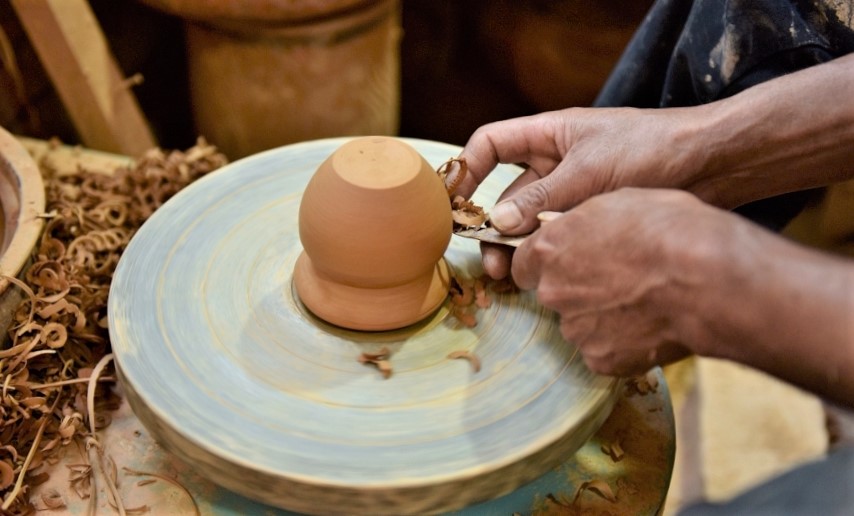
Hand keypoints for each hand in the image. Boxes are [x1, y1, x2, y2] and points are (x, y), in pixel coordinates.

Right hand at [456, 106, 713, 277]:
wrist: (711, 163)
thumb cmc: (650, 149)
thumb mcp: (588, 172)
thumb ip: (541, 198)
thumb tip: (497, 223)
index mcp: (549, 136)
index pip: (492, 144)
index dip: (468, 170)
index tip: (455, 203)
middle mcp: (555, 163)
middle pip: (507, 192)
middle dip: (494, 225)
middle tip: (489, 260)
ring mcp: (574, 191)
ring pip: (531, 219)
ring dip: (519, 245)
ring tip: (512, 274)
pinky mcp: (593, 216)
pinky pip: (558, 233)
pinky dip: (547, 250)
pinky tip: (543, 271)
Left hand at [511, 188, 727, 375]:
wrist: (708, 279)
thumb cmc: (671, 230)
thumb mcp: (619, 202)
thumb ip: (585, 223)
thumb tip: (579, 230)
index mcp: (551, 249)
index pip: (524, 263)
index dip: (547, 263)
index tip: (565, 262)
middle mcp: (554, 291)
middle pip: (554, 294)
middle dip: (577, 288)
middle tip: (617, 280)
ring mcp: (576, 329)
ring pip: (579, 324)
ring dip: (600, 316)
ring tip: (641, 303)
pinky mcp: (601, 359)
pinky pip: (604, 351)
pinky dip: (622, 343)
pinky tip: (650, 326)